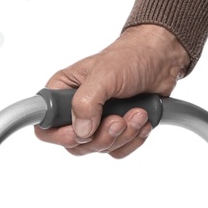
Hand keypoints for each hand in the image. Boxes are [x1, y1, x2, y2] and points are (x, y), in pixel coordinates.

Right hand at [36, 24, 189, 157]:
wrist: (161, 59)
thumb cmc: (130, 57)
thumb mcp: (105, 74)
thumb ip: (86, 102)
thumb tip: (82, 131)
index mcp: (63, 92)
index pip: (45, 126)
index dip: (60, 136)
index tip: (82, 132)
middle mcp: (76, 109)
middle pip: (75, 145)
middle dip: (102, 137)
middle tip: (119, 119)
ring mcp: (98, 121)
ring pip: (100, 148)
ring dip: (123, 135)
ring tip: (138, 112)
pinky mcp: (118, 129)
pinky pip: (119, 150)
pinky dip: (134, 139)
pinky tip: (142, 120)